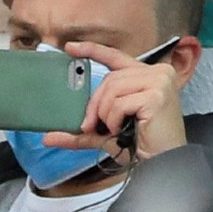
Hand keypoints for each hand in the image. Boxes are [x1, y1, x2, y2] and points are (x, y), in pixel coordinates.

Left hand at [61, 36, 189, 162]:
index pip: (116, 57)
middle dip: (95, 104)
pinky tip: (123, 129)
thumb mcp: (107, 133)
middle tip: (91, 126)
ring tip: (114, 129)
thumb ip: (81, 132)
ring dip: (105, 114)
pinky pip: (119, 103)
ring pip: (113, 89)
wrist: (163, 163)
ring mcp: (160, 82)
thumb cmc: (141, 146)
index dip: (92, 50)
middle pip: (110, 78)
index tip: (69, 48)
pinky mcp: (157, 95)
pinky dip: (114, 119)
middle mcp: (158, 73)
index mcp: (149, 75)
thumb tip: (48, 138)